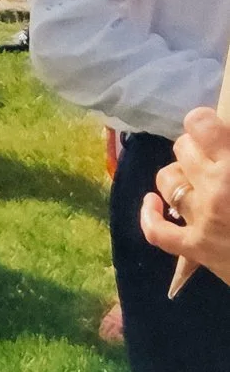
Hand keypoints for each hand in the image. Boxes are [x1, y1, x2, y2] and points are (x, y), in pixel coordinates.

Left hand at [143, 111, 229, 282]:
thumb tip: (225, 136)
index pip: (199, 123)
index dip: (204, 122)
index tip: (214, 130)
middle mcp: (214, 188)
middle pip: (183, 149)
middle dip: (196, 149)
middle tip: (215, 158)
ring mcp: (200, 219)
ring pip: (168, 181)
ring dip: (179, 175)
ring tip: (195, 178)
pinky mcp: (195, 249)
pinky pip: (157, 232)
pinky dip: (150, 216)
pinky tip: (152, 202)